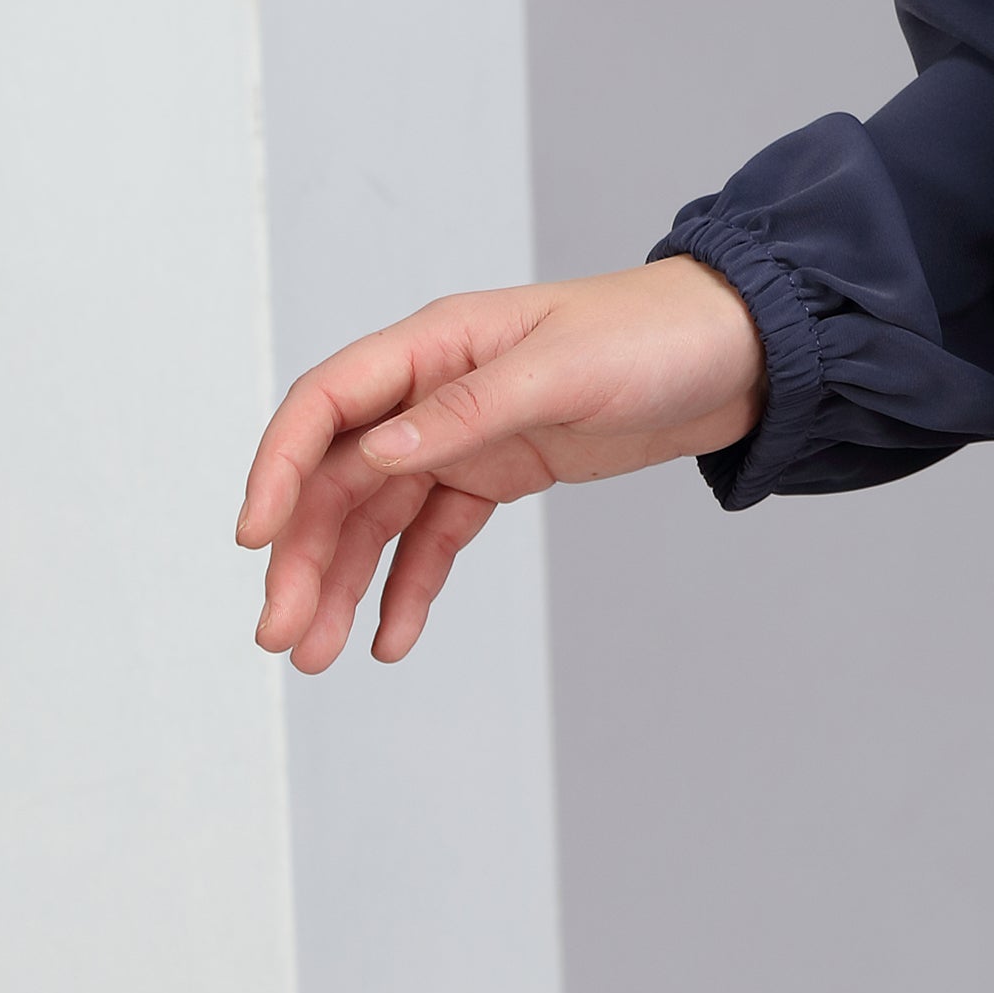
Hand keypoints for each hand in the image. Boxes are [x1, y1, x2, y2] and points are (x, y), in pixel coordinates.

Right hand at [236, 259, 766, 671]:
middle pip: (340, 477)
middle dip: (302, 556)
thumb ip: (470, 410)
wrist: (740, 353)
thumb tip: (379, 450)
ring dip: (340, 583)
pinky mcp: (499, 472)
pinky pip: (432, 537)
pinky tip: (390, 640)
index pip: (327, 404)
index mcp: (436, 344)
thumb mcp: (564, 371)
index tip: (253, 538)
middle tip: (278, 636)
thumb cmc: (654, 337)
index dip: (279, 468)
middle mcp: (434, 389)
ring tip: (315, 656)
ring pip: (377, 517)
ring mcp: (464, 434)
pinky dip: (407, 587)